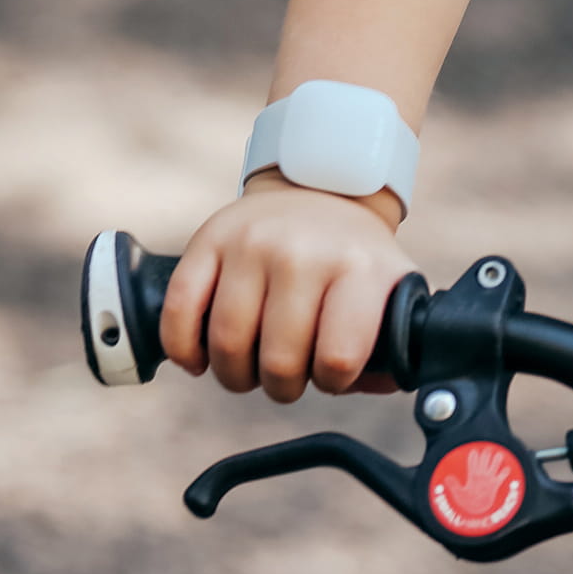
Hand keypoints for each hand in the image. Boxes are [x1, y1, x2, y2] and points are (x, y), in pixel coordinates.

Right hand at [159, 176, 410, 402]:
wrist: (319, 187)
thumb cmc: (354, 258)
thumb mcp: (391, 291)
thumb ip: (392, 347)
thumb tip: (382, 383)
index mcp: (358, 268)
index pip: (338, 357)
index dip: (330, 381)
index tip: (330, 370)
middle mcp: (303, 251)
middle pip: (277, 361)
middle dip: (281, 386)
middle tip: (288, 373)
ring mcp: (251, 242)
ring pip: (226, 344)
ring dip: (236, 374)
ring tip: (251, 365)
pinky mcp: (209, 238)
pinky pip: (180, 311)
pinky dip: (184, 348)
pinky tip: (201, 357)